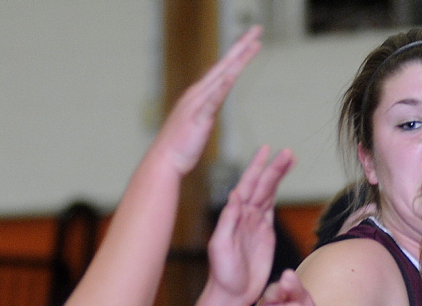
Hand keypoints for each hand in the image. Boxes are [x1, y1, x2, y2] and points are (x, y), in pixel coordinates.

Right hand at [155, 26, 261, 176]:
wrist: (164, 161)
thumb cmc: (180, 146)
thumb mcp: (198, 122)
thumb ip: (207, 109)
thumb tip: (214, 101)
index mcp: (199, 94)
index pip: (222, 68)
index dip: (238, 53)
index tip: (252, 40)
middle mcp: (198, 93)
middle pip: (225, 65)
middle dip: (242, 46)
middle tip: (257, 29)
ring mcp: (198, 104)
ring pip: (222, 77)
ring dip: (238, 60)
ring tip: (254, 45)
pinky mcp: (199, 118)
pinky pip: (213, 101)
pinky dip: (222, 87)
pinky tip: (232, 76)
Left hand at [206, 145, 295, 305]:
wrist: (233, 295)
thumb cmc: (223, 274)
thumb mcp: (220, 247)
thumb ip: (227, 221)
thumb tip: (234, 195)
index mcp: (234, 216)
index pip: (247, 186)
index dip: (256, 168)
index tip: (266, 151)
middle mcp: (244, 216)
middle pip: (261, 186)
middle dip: (274, 168)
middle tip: (287, 152)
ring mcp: (255, 223)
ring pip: (268, 193)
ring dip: (277, 176)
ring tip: (290, 158)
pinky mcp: (265, 234)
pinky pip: (271, 208)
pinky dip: (276, 193)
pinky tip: (279, 182)